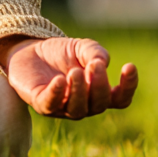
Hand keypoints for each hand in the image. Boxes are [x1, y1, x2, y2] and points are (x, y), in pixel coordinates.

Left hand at [0, 35, 137, 118]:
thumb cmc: (59, 53)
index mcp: (97, 92)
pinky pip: (51, 105)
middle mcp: (83, 104)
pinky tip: (60, 80)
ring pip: (78, 109)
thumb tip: (102, 62)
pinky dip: (57, 94)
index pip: (120, 99)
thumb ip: (95, 52)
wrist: (28, 50)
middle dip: (99, 85)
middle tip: (94, 65)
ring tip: (75, 72)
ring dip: (79, 91)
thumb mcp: (80, 47)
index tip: (129, 66)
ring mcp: (62, 107)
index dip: (129, 87)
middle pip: (99, 104)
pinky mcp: (41, 104)